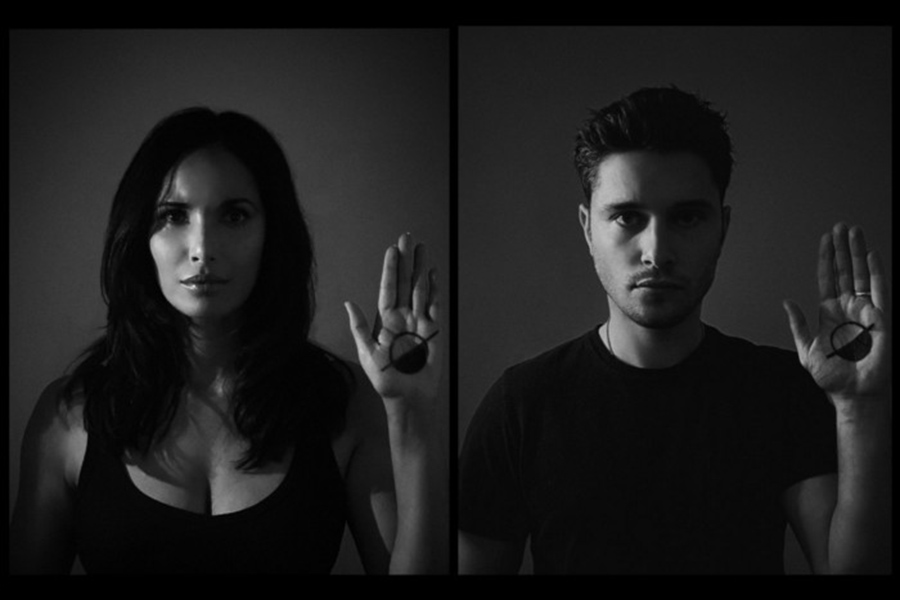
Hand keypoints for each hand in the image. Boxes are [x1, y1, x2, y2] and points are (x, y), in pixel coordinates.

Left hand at [345, 233, 441, 404]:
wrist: (409, 399)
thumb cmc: (387, 381)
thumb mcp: (368, 355)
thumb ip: (360, 328)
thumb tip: (348, 303)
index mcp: (386, 322)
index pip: (388, 289)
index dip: (390, 269)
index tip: (391, 250)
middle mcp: (403, 318)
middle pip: (405, 283)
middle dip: (406, 260)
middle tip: (407, 237)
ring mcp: (419, 322)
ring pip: (420, 289)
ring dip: (421, 268)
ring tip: (421, 248)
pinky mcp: (434, 330)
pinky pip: (434, 306)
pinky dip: (434, 289)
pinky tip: (432, 273)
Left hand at [783, 223, 890, 399]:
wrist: (852, 394)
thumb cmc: (832, 376)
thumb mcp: (806, 349)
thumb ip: (798, 324)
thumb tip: (787, 301)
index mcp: (829, 313)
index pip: (828, 278)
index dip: (827, 258)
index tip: (825, 238)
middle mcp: (848, 308)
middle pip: (846, 271)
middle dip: (842, 248)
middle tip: (840, 226)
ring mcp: (865, 311)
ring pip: (861, 275)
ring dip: (857, 253)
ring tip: (853, 231)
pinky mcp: (881, 319)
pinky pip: (880, 291)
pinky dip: (876, 272)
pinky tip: (870, 255)